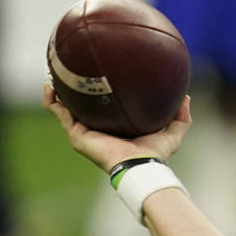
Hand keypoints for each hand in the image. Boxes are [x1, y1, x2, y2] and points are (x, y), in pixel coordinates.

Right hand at [43, 84, 191, 172]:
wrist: (139, 166)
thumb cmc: (155, 155)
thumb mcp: (172, 133)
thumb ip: (180, 117)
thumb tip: (186, 97)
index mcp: (116, 127)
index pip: (105, 108)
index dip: (101, 94)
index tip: (101, 75)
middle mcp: (98, 128)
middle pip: (83, 105)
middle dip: (76, 88)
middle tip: (73, 68)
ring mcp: (85, 131)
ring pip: (65, 107)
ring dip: (58, 90)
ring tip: (53, 71)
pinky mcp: (77, 134)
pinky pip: (59, 113)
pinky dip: (52, 100)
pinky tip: (49, 85)